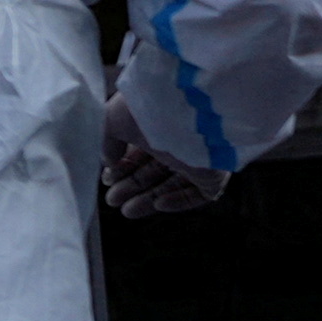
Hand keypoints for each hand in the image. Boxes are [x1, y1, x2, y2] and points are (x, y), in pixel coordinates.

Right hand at [101, 93, 224, 218]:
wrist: (182, 109)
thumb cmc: (144, 110)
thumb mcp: (112, 120)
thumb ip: (107, 142)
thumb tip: (109, 161)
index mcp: (157, 123)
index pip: (140, 151)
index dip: (123, 167)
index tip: (107, 179)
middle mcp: (178, 139)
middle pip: (153, 170)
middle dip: (131, 186)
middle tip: (112, 200)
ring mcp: (197, 156)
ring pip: (172, 184)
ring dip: (148, 198)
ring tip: (126, 211)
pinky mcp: (214, 172)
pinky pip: (198, 193)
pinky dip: (178, 201)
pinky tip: (158, 205)